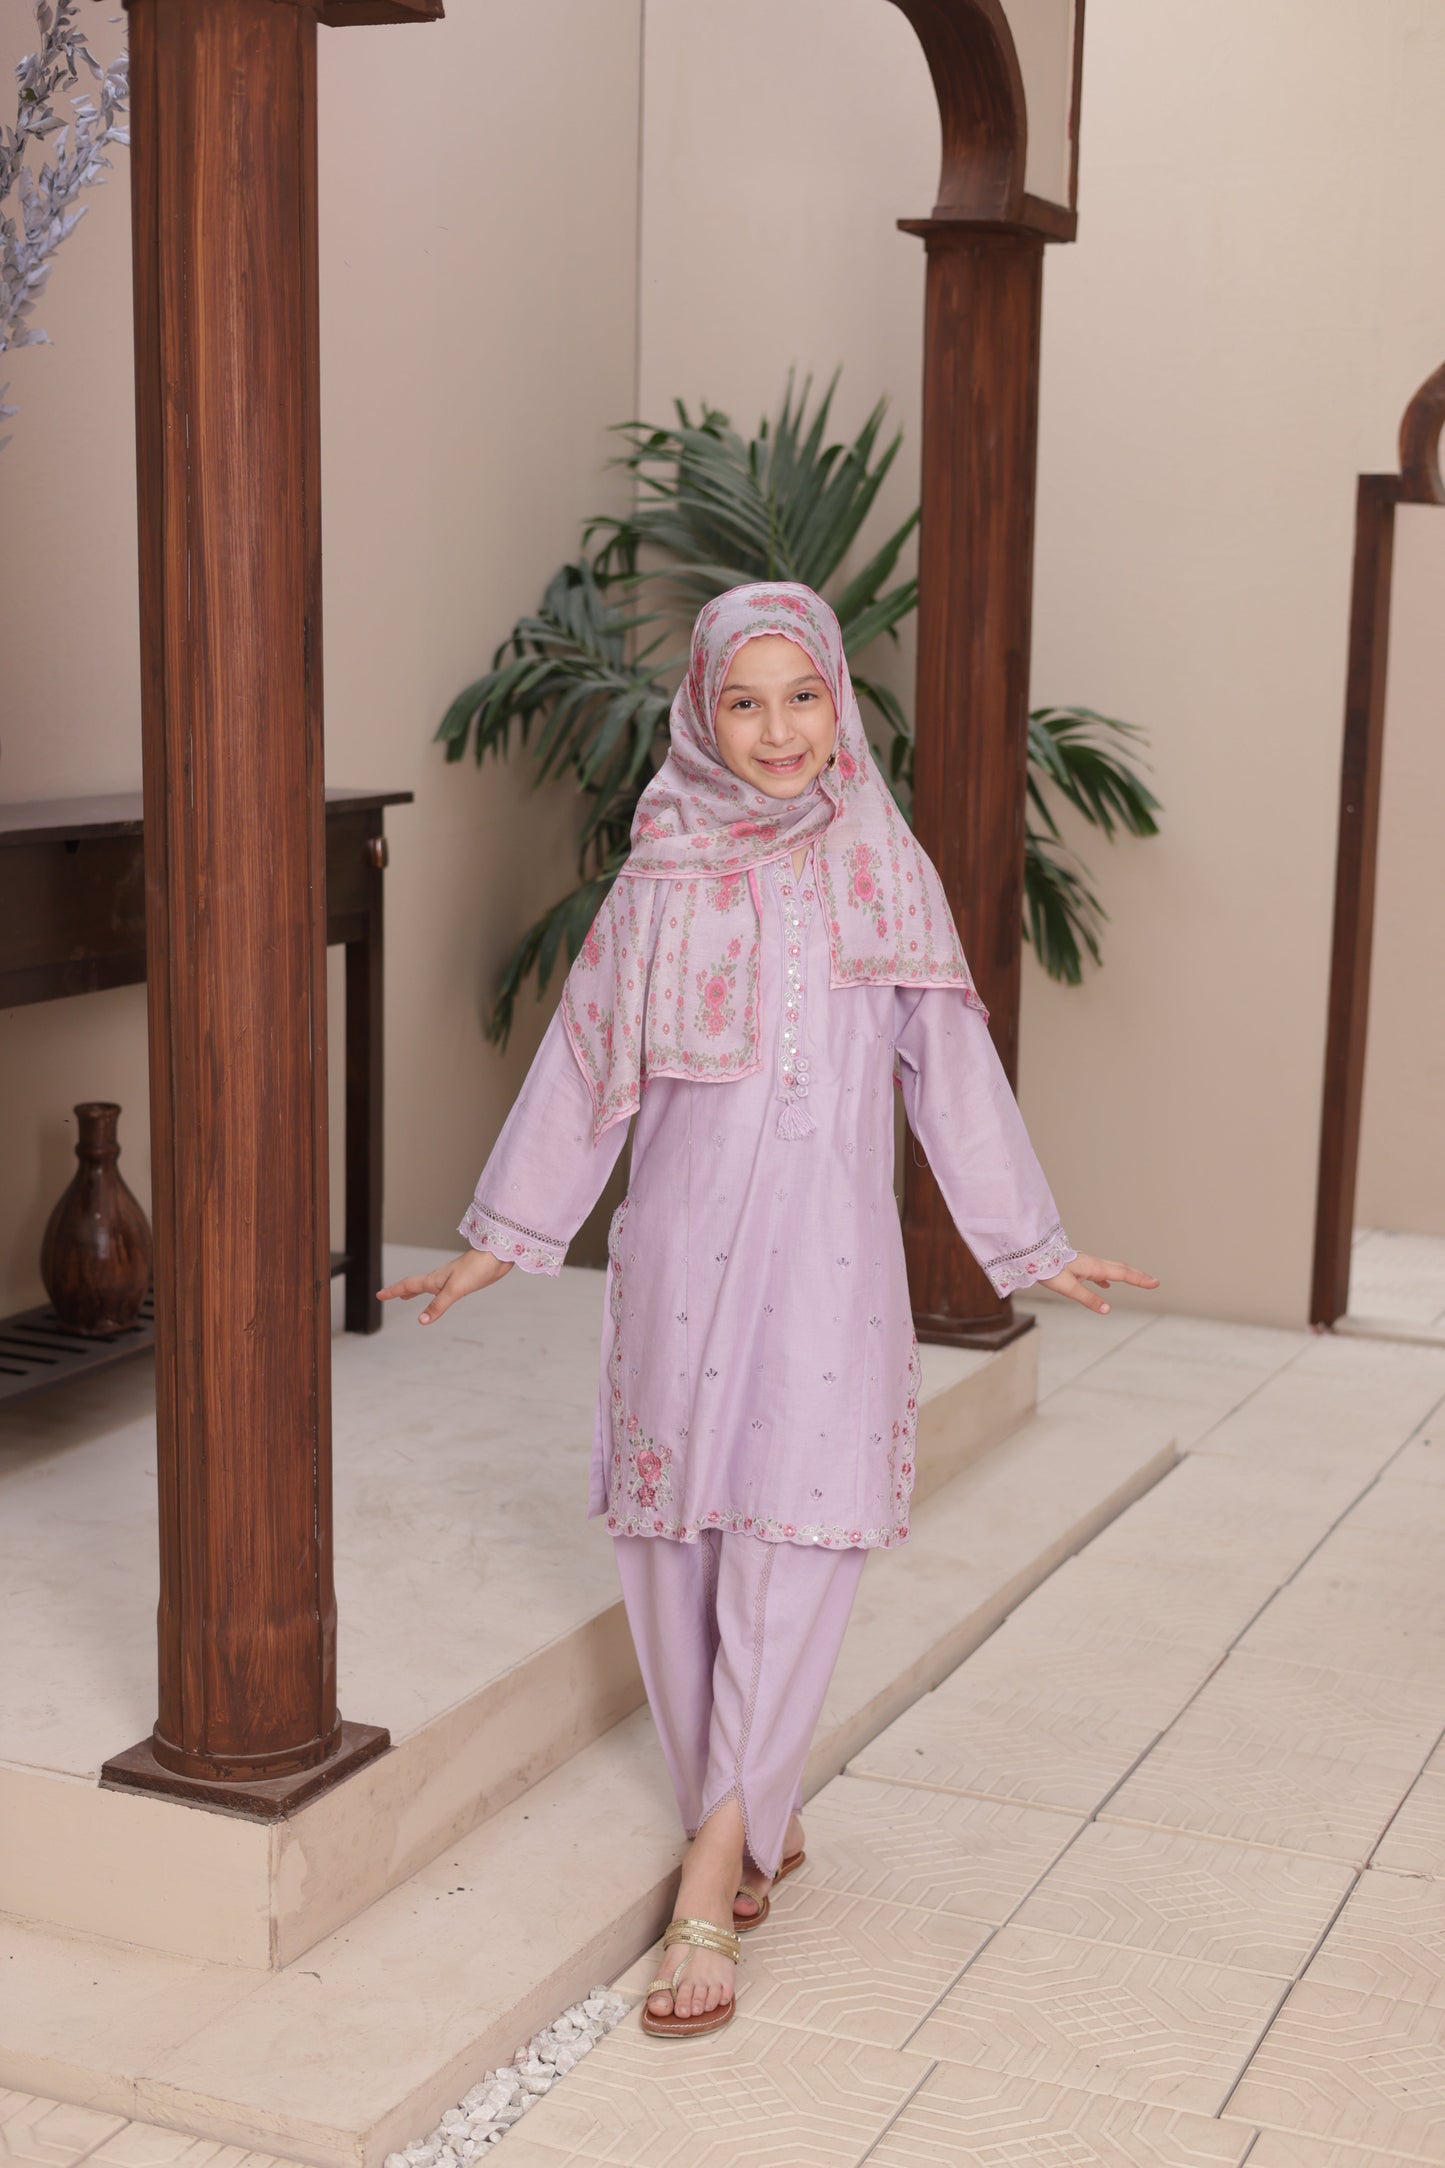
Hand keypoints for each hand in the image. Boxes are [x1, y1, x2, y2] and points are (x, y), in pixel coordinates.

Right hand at [377, 1248, 511, 1324]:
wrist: (496, 1256)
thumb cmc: (476, 1269)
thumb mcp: (454, 1290)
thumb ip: (438, 1305)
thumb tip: (421, 1321)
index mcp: (434, 1279)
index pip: (408, 1285)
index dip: (392, 1291)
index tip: (379, 1295)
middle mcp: (439, 1278)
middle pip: (414, 1284)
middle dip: (399, 1290)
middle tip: (388, 1295)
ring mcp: (450, 1278)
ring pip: (426, 1285)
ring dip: (414, 1290)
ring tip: (406, 1296)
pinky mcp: (461, 1280)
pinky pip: (440, 1288)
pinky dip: (432, 1293)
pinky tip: (440, 1294)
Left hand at [1039, 1252, 1158, 1315]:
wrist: (1034, 1255)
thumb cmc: (1049, 1270)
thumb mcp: (1068, 1288)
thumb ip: (1088, 1298)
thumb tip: (1107, 1310)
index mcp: (1094, 1268)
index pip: (1123, 1274)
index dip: (1139, 1279)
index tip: (1155, 1283)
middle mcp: (1093, 1264)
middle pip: (1121, 1268)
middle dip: (1138, 1275)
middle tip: (1154, 1281)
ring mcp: (1086, 1264)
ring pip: (1111, 1269)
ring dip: (1126, 1275)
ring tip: (1137, 1281)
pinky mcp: (1079, 1267)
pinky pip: (1099, 1272)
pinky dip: (1108, 1278)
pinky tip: (1106, 1285)